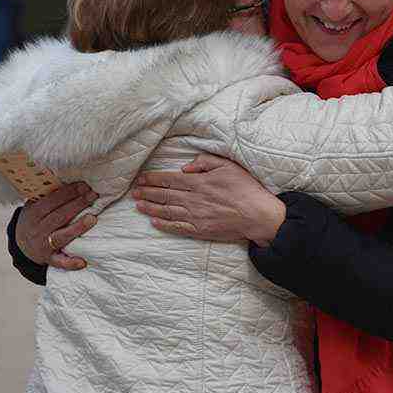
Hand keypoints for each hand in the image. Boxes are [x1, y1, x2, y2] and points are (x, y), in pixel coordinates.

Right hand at [15, 183, 98, 268]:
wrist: (21, 246)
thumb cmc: (35, 220)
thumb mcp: (34, 206)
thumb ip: (48, 196)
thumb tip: (72, 181)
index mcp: (33, 213)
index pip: (51, 200)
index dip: (69, 192)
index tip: (84, 185)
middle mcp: (37, 229)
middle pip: (59, 216)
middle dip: (77, 204)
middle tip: (93, 196)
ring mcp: (43, 245)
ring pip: (60, 236)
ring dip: (77, 228)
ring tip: (93, 218)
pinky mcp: (48, 259)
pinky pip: (59, 262)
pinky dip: (70, 262)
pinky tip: (83, 262)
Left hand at [131, 154, 285, 245]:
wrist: (258, 215)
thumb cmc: (246, 189)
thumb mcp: (228, 166)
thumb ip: (205, 162)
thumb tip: (185, 167)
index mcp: (199, 182)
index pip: (169, 179)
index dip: (153, 179)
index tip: (141, 179)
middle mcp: (193, 199)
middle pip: (164, 195)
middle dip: (147, 193)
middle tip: (134, 192)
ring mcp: (196, 216)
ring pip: (167, 211)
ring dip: (151, 208)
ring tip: (138, 206)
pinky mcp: (201, 230)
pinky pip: (178, 227)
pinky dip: (164, 225)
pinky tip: (154, 222)